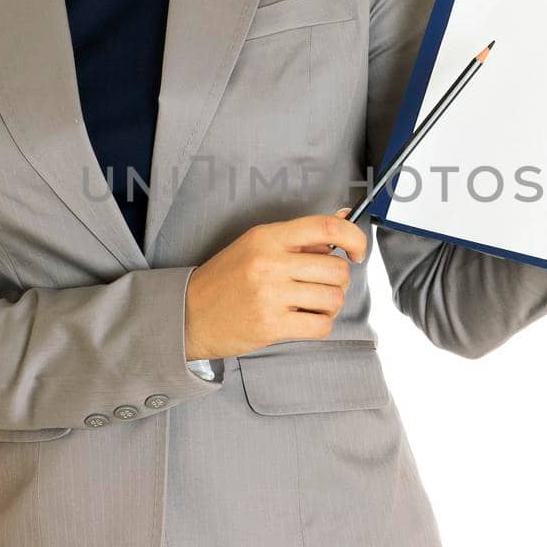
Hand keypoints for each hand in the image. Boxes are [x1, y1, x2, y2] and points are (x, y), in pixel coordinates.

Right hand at [184, 209, 366, 359]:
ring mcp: (270, 295)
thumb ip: (300, 238)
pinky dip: (320, 324)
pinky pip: (320, 325)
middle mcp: (270, 263)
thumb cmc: (226, 279)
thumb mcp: (257, 246)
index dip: (353, 238)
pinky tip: (303, 320)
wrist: (190, 313)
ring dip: (330, 304)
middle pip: (336, 269)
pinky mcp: (271, 325)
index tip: (357, 251)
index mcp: (268, 237)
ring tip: (310, 304)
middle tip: (323, 285)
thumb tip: (345, 221)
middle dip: (338, 281)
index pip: (325, 228)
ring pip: (333, 298)